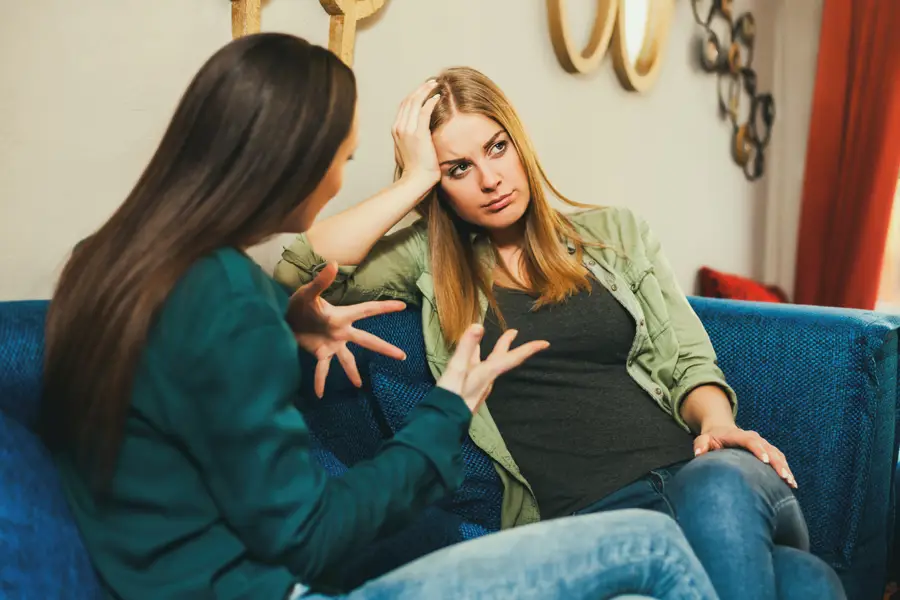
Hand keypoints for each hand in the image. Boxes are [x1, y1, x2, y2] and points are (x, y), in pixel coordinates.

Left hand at [288, 263, 407, 397]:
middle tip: (402, 356)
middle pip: (367, 341)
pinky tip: (319, 394)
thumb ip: (321, 281)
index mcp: (342, 316)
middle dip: (384, 348)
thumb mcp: (308, 293)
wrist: (283, 318)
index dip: (384, 308)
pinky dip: (320, 381)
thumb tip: (333, 263)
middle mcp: (342, 332)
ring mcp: (332, 344)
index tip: (402, 306)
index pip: (367, 311)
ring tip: (359, 386)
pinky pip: (322, 370)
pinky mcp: (320, 353)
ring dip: (353, 372)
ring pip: (348, 360)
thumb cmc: (297, 303)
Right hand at [392, 80, 440, 185]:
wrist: (415, 180)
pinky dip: (430, 101)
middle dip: (420, 89)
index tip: (425, 89)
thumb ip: (411, 138)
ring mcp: (407, 130)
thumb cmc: (415, 170)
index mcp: (396, 130)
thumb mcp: (409, 150)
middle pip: (408, 100)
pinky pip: (424, 111)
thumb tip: (420, 133)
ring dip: (426, 90)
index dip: (415, 94)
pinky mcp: (418, 133)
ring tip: (436, 84)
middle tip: (432, 82)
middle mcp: (399, 127)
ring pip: (414, 102)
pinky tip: (438, 97)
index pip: (404, 106)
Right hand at [437, 325, 548, 413]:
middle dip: (508, 344)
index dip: (528, 349)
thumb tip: (478, 325)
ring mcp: (478, 387)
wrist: (442, 426)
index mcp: (487, 373)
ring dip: (495, 351)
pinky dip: (479, 359)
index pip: (512, 358)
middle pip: (501, 359)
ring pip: (490, 364)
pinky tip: (473, 360)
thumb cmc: (450, 399)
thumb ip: (466, 347)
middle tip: (515, 331)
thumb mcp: (457, 370)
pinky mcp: (469, 391)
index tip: (545, 343)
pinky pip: (479, 370)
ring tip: (494, 341)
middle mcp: (486, 380)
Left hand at [694, 425, 796, 488]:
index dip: (759, 450)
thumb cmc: (711, 438)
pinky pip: (780, 459)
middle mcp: (754, 438)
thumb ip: (700, 444)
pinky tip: (791, 483)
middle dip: (777, 463)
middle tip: (784, 477)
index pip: (751, 441)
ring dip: (785, 468)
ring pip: (777, 454)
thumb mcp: (703, 439)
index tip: (765, 460)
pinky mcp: (768, 450)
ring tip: (791, 483)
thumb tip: (699, 453)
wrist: (721, 429)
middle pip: (769, 449)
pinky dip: (786, 469)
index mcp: (739, 435)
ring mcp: (763, 444)